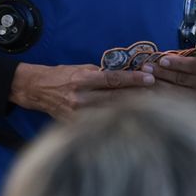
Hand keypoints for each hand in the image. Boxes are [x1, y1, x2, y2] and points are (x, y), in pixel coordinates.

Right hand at [9, 61, 153, 121]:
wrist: (37, 90)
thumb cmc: (62, 76)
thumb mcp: (80, 69)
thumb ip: (102, 74)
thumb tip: (127, 76)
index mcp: (82, 80)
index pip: (112, 79)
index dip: (132, 79)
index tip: (149, 78)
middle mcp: (81, 98)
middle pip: (116, 98)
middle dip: (138, 96)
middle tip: (159, 94)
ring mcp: (79, 115)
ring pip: (111, 112)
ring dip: (132, 110)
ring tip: (151, 108)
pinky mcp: (76, 125)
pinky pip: (101, 124)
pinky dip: (116, 121)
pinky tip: (130, 121)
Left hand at [143, 51, 195, 97]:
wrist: (195, 81)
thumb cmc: (186, 65)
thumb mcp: (185, 57)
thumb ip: (175, 57)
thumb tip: (157, 57)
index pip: (194, 65)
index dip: (178, 63)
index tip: (162, 61)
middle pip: (182, 78)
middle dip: (162, 72)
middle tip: (146, 68)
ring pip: (176, 91)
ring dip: (158, 84)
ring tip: (144, 78)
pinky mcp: (190, 105)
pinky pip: (173, 101)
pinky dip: (158, 95)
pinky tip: (147, 91)